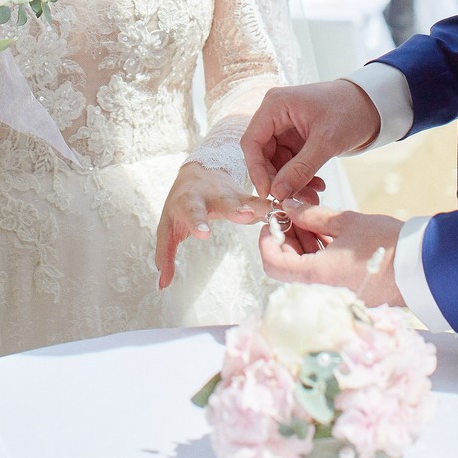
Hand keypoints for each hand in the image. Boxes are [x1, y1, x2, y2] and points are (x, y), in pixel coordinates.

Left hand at [154, 162, 325, 289]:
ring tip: (279, 212)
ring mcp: (233, 195)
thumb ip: (166, 254)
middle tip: (247, 215)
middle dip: (236, 209)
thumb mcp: (168, 227)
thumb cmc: (181, 204)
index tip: (204, 234)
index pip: (192, 213)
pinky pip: (265, 201)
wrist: (198, 173)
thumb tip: (161, 285)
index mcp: (189, 201)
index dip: (198, 223)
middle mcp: (213, 195)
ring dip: (265, 206)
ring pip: (250, 199)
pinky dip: (279, 205)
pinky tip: (296, 210)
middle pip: (225, 202)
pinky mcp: (249, 197)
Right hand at [240, 81, 379, 201]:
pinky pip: (290, 164)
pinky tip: (317, 187)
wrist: (373, 105)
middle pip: (262, 155)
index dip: (256, 170)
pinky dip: (301, 177)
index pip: (252, 142)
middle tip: (292, 200)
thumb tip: (278, 194)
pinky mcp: (296, 139)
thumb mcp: (325, 141)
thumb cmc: (349, 110)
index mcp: (274, 106)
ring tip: (311, 197)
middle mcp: (275, 115)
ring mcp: (285, 128)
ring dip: (291, 182)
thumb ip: (300, 168)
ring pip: (277, 163)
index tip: (268, 194)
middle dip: (277, 180)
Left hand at [259, 202, 402, 305]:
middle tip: (293, 215)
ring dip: (302, 246)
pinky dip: (318, 255)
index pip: (273, 263)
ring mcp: (336, 294)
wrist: (423, 268)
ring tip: (311, 220)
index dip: (267, 240)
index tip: (274, 220)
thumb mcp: (346, 222)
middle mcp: (322, 291)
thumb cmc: (387, 245)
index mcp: (317, 275)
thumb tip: (289, 207)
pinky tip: (326, 234)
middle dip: (286, 239)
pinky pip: (322, 275)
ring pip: (305, 271)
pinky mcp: (348, 293)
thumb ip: (312, 215)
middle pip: (287, 267)